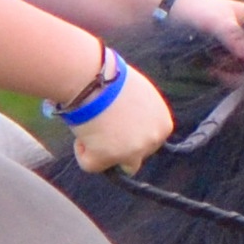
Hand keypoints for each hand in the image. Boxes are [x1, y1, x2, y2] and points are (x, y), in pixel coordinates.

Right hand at [63, 57, 176, 173]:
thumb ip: (144, 114)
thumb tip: (134, 126)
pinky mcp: (106, 159)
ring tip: (92, 130)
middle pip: (137, 155)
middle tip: (104, 125)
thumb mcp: (140, 94)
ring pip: (120, 165)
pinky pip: (89, 163)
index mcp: (163, 124)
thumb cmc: (111, 78)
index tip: (118, 120)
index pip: (152, 140)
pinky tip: (80, 131)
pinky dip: (82, 151)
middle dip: (122, 145)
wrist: (91, 78)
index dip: (132, 132)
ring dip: (107, 153)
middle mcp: (152, 141)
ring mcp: (130, 153)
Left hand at [166, 0, 243, 79]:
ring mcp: (243, 55)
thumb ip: (235, 37)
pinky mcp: (230, 67)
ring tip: (213, 64)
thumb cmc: (199, 11)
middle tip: (222, 64)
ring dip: (232, 73)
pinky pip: (235, 79)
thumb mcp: (218, 21)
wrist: (173, 17)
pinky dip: (224, 77)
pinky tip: (210, 69)